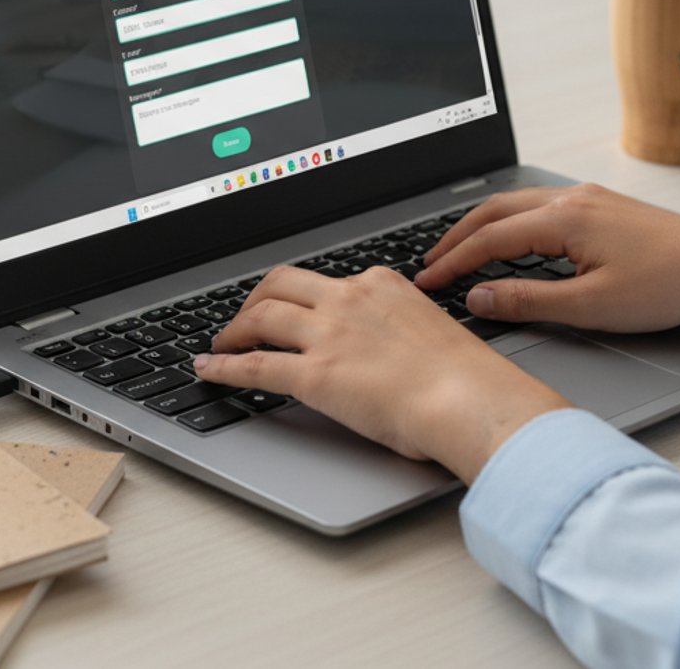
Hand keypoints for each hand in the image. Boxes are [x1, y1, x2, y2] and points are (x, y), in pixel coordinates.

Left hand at [194, 265, 570, 482]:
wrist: (470, 400)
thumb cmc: (467, 378)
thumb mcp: (432, 333)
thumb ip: (402, 331)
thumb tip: (392, 353)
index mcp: (382, 285)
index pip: (327, 281)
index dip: (299, 295)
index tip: (291, 306)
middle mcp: (350, 300)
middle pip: (281, 284)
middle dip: (255, 299)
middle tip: (244, 317)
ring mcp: (328, 335)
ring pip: (260, 317)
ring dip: (233, 329)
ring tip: (221, 344)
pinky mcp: (314, 375)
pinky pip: (255, 365)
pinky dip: (224, 367)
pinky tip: (209, 371)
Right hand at [414, 184, 679, 338]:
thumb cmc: (667, 286)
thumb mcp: (591, 306)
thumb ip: (528, 301)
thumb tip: (478, 297)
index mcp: (564, 219)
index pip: (489, 239)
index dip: (453, 262)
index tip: (428, 281)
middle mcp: (572, 199)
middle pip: (495, 211)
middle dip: (457, 236)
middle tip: (430, 262)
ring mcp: (589, 198)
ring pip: (517, 204)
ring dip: (483, 226)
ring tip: (460, 250)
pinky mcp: (603, 206)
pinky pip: (540, 206)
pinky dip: (511, 221)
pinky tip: (510, 239)